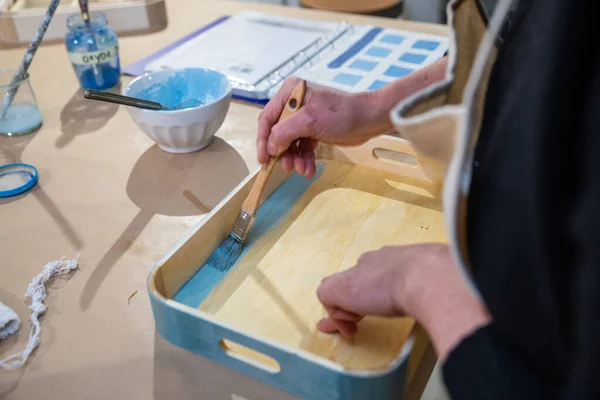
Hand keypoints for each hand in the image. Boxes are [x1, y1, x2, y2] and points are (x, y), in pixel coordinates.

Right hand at [257, 78, 387, 178]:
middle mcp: (294, 104)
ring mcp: (304, 117)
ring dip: (295, 159)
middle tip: (288, 168)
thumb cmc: (340, 114)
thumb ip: (284, 133)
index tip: (263, 159)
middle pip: (278, 133)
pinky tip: (309, 169)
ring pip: (290, 143)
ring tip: (303, 170)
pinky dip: (305, 158)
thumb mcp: (309, 122)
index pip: (267, 118)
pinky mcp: (314, 130)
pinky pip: (303, 146)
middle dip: (283, 153)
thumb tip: (270, 148)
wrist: (369, 119)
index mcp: (289, 94)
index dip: (263, 140)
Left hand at [316, 243, 491, 359]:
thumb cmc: (441, 280)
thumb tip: (449, 299)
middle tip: (351, 324)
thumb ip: (437, 285)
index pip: (379, 274)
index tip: (375, 306)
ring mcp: (357, 272)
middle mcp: (376, 260)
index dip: (373, 292)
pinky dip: (337, 315)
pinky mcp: (342, 286)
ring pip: (341, 290)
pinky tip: (352, 324)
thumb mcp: (440, 279)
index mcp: (398, 258)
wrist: (428, 277)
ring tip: (353, 327)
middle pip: (356, 280)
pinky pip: (328, 297)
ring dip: (345, 312)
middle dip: (351, 302)